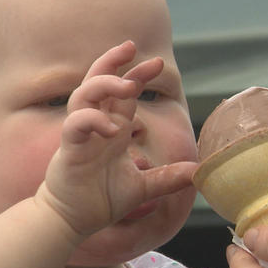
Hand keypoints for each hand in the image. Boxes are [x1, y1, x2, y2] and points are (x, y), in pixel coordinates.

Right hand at [38, 40, 195, 235]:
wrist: (72, 221)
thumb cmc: (100, 200)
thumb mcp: (143, 188)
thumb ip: (168, 178)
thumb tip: (198, 172)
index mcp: (113, 129)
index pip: (124, 93)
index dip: (138, 75)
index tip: (157, 63)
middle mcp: (96, 127)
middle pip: (97, 81)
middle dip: (112, 61)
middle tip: (132, 47)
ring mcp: (80, 136)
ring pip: (83, 95)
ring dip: (104, 84)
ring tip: (127, 86)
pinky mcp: (69, 150)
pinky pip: (76, 125)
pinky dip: (92, 120)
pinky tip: (112, 128)